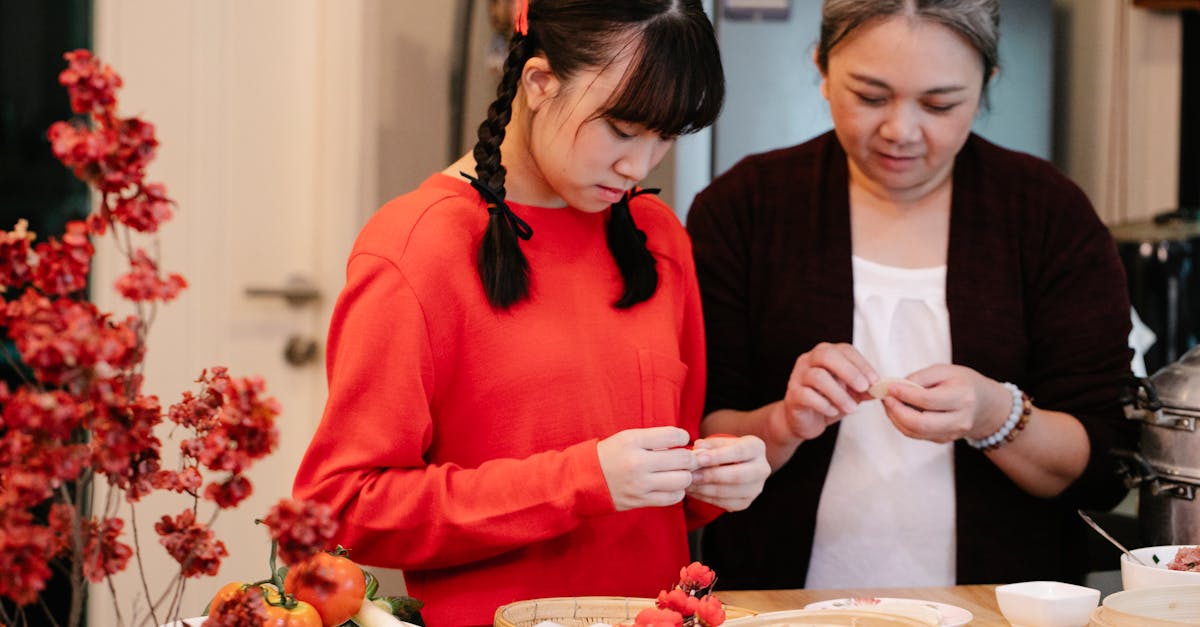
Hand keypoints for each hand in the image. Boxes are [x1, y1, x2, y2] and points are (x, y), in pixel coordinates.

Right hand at [596, 426, 696, 511]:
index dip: (683, 436)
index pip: (673, 435)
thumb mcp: (627, 438)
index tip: (681, 439)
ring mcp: (639, 484)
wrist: (584, 479)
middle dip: (690, 457)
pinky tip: (671, 485)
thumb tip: (685, 443)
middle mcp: (637, 462)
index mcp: (632, 441)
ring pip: (682, 480)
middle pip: (682, 459)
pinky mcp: (640, 501)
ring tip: (679, 472)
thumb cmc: (610, 455)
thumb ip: (655, 439)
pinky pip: (673, 497)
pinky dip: (677, 491)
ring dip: (685, 475)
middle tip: (686, 458)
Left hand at [685, 435, 769, 511]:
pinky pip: (725, 503)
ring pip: (730, 492)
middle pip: (738, 476)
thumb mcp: (719, 442)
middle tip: (690, 476)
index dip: (718, 456)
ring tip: (688, 484)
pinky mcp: (746, 502)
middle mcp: (762, 469)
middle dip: (711, 476)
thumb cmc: (724, 449)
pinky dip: (706, 498)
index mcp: (756, 447)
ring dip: (706, 489)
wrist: (734, 465)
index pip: (739, 452)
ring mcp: (756, 488)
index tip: (698, 458)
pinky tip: (693, 492)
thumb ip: (708, 445)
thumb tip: (697, 449)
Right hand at [777, 342, 877, 440]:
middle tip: (863, 388)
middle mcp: (809, 360)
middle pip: (826, 355)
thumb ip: (863, 389)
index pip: (844, 350)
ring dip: (839, 393)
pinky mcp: (792, 395)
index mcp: (825, 354)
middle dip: (849, 371)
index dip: (861, 364)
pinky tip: (833, 411)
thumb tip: (880, 388)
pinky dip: (824, 404)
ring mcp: (798, 376)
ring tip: (852, 409)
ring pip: (817, 376)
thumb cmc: (828, 401)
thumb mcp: (850, 394)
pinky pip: (807, 395)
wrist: (805, 421)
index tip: (875, 381)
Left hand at [880, 364, 1012, 442]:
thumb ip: (919, 377)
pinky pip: (916, 435)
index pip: (927, 400)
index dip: (904, 394)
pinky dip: (901, 423)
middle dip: (896, 411)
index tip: (888, 386)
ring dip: (895, 418)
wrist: (984, 404)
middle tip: (885, 397)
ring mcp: (952, 434)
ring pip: (915, 432)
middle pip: (920, 423)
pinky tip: (897, 410)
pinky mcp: (943, 440)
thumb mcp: (944, 371)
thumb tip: (894, 386)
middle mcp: (960, 420)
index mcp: (963, 398)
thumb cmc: (961, 382)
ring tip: (889, 402)